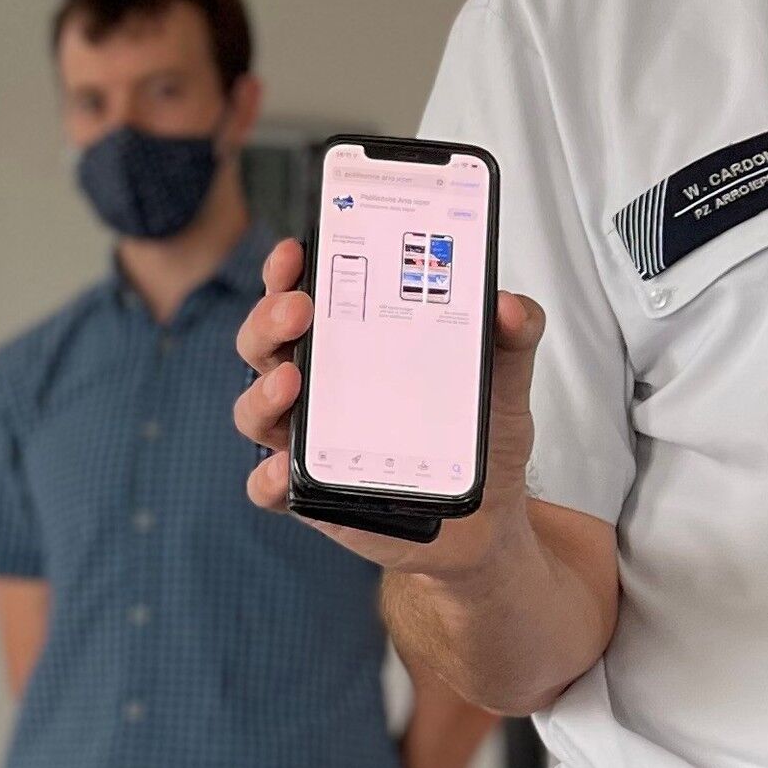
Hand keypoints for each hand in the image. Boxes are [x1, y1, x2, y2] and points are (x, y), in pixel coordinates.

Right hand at [231, 237, 551, 577]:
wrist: (489, 517)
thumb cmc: (479, 435)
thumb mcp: (503, 377)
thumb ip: (513, 334)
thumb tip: (509, 306)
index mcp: (349, 343)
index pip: (301, 295)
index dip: (287, 270)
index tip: (297, 250)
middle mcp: (316, 386)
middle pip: (265, 344)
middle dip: (269, 319)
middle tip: (299, 307)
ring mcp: (307, 439)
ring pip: (254, 411)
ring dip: (262, 392)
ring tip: (291, 382)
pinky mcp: (309, 493)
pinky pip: (267, 486)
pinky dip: (268, 476)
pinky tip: (286, 468)